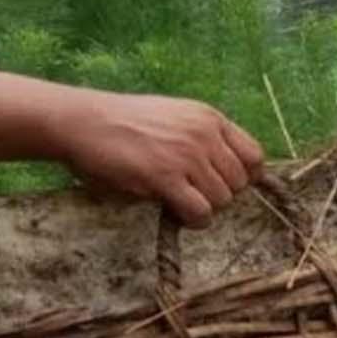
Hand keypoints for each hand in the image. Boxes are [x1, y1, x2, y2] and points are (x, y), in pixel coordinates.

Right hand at [47, 91, 262, 227]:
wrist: (81, 121)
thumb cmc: (124, 123)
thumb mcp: (175, 117)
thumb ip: (204, 138)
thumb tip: (230, 174)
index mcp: (209, 117)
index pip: (254, 156)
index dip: (244, 177)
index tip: (222, 184)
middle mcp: (204, 134)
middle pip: (239, 184)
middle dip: (219, 195)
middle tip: (190, 193)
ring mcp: (186, 155)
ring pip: (222, 200)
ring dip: (203, 208)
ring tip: (177, 200)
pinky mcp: (165, 177)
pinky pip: (201, 212)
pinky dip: (193, 220)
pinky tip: (174, 212)